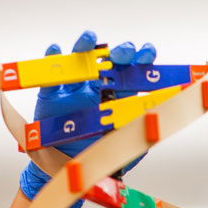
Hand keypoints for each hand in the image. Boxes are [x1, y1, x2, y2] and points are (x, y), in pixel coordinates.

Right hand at [19, 31, 155, 207]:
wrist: (68, 170)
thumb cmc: (98, 155)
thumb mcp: (126, 149)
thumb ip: (141, 136)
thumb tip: (156, 126)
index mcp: (119, 97)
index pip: (134, 73)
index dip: (142, 60)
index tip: (148, 53)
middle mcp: (98, 88)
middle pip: (111, 62)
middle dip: (119, 52)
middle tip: (123, 52)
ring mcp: (75, 89)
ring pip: (80, 61)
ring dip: (84, 46)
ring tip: (89, 38)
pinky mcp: (51, 95)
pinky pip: (50, 76)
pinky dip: (51, 60)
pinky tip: (55, 50)